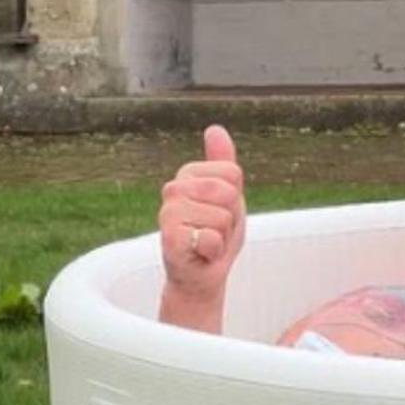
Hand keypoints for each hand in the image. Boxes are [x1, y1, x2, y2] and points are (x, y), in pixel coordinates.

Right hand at [157, 125, 245, 328]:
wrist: (201, 275)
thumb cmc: (215, 235)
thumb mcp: (228, 196)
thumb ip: (222, 163)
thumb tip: (215, 129)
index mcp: (188, 174)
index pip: (232, 174)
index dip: (236, 199)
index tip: (222, 212)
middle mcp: (173, 189)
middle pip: (228, 194)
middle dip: (231, 218)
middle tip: (216, 230)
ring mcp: (168, 212)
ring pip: (222, 217)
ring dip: (223, 236)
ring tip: (207, 242)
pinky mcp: (169, 237)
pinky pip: (212, 238)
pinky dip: (214, 251)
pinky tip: (200, 254)